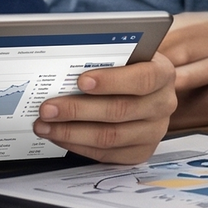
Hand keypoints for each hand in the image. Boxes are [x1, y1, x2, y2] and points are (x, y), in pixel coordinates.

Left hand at [33, 53, 176, 163]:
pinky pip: (106, 154)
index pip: (142, 79)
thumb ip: (105, 57)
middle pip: (120, 111)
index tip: (81, 81)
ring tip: (45, 124)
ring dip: (71, 132)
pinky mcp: (140, 151)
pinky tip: (58, 135)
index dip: (111, 81)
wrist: (143, 89)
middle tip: (48, 108)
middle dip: (78, 110)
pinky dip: (78, 145)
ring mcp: (153, 131)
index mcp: (162, 74)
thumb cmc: (126, 66)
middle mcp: (162, 105)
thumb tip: (66, 62)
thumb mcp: (124, 54)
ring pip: (110, 136)